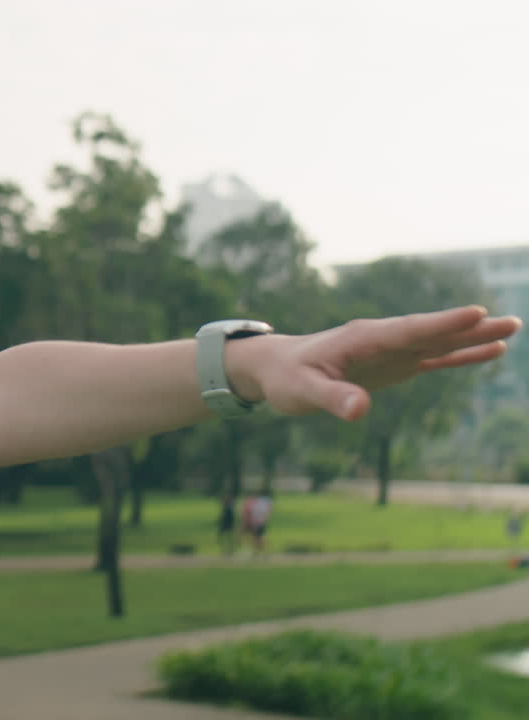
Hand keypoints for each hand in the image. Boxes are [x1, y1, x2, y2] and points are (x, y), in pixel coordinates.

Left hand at [243, 306, 521, 420]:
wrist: (276, 368)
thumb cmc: (286, 377)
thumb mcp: (303, 391)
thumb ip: (332, 399)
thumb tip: (360, 411)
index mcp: (363, 338)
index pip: (408, 330)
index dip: (441, 324)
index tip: (476, 313)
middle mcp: (382, 339)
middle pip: (433, 332)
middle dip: (470, 327)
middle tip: (512, 321)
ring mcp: (391, 351)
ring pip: (438, 342)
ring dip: (473, 337)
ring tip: (512, 329)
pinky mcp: (394, 365)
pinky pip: (433, 358)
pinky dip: (460, 354)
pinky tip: (489, 351)